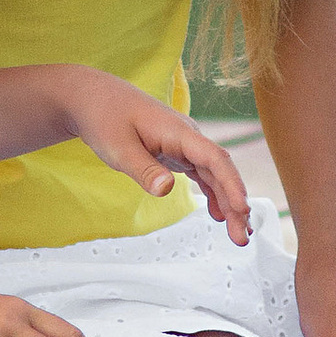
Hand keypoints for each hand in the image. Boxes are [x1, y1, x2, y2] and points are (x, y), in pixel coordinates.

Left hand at [58, 71, 251, 243]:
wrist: (94, 98)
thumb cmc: (105, 117)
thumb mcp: (118, 147)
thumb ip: (143, 169)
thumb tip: (166, 190)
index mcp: (179, 132)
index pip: (215, 159)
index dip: (231, 184)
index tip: (241, 209)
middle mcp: (189, 137)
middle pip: (221, 171)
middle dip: (235, 204)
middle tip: (241, 238)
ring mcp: (185, 145)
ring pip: (214, 175)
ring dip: (228, 203)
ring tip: (238, 234)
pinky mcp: (177, 152)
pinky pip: (202, 174)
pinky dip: (213, 194)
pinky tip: (218, 215)